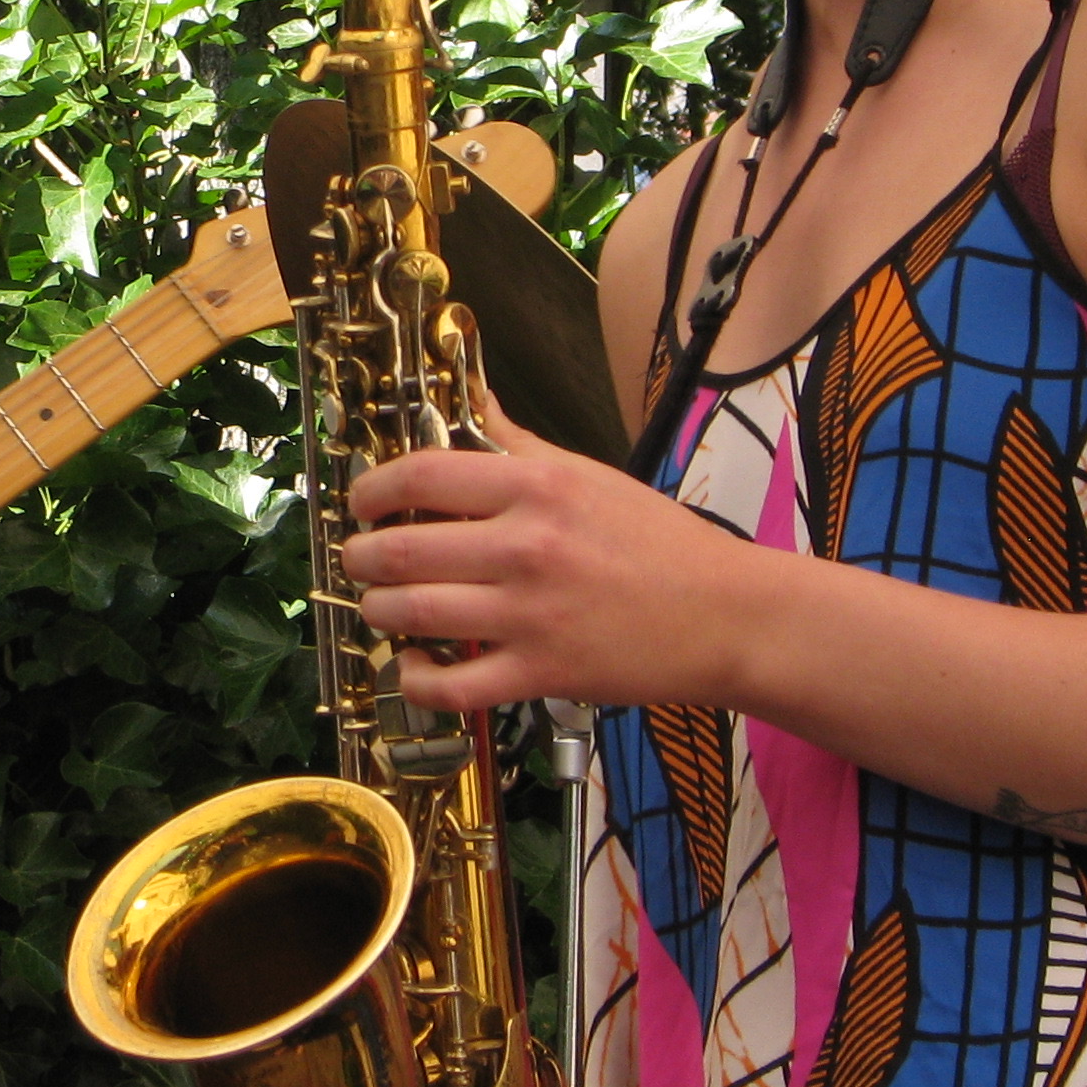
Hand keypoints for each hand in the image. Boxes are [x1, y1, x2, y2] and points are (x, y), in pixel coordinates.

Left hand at [335, 395, 755, 715]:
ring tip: (381, 606)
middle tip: (360, 558)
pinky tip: (415, 664)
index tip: (362, 503)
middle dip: (361, 556)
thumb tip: (471, 401)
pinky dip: (416, 678)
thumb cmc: (661, 544)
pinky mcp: (540, 671)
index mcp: (536, 488)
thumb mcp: (588, 475)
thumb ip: (516, 444)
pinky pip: (450, 684)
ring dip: (378, 611)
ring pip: (411, 613)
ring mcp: (529, 614)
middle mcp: (525, 547)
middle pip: (400, 549)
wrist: (726, 615)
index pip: (420, 475)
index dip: (372, 490)